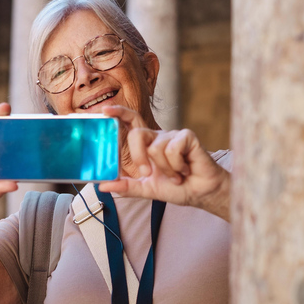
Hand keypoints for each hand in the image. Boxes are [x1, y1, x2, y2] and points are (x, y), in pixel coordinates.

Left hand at [97, 106, 229, 220]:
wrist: (201, 193)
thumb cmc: (177, 187)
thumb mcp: (146, 189)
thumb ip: (126, 187)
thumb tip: (102, 186)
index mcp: (147, 144)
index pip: (131, 121)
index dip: (119, 112)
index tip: (105, 110)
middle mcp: (158, 136)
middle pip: (137, 133)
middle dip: (139, 157)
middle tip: (148, 174)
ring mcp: (173, 135)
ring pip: (155, 148)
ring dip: (166, 169)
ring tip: (176, 175)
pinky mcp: (187, 137)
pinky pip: (172, 149)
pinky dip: (177, 166)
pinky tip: (185, 170)